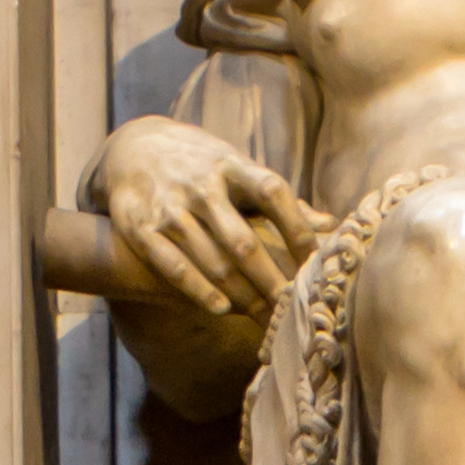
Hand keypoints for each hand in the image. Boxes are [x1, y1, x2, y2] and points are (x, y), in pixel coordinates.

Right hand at [94, 121, 328, 318]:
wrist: (133, 146)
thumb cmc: (202, 165)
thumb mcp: (238, 169)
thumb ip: (279, 199)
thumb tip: (330, 224)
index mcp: (231, 165)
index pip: (272, 193)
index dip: (297, 228)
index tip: (314, 262)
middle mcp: (200, 183)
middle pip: (243, 240)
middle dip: (271, 280)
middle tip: (292, 308)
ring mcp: (168, 205)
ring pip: (210, 260)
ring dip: (241, 294)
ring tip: (265, 318)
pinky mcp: (138, 225)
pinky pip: (171, 266)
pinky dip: (198, 290)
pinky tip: (222, 308)